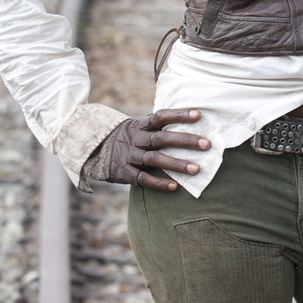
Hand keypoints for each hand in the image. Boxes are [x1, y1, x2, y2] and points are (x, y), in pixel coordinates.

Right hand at [83, 109, 209, 190]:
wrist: (94, 150)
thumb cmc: (128, 139)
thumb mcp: (138, 127)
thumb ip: (158, 126)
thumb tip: (191, 120)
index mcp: (141, 126)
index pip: (161, 116)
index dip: (179, 115)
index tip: (199, 115)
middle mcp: (136, 139)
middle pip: (162, 138)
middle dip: (185, 141)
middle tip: (207, 144)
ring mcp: (129, 156)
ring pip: (154, 159)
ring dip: (176, 164)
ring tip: (196, 169)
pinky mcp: (124, 172)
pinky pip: (142, 178)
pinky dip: (158, 183)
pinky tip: (175, 187)